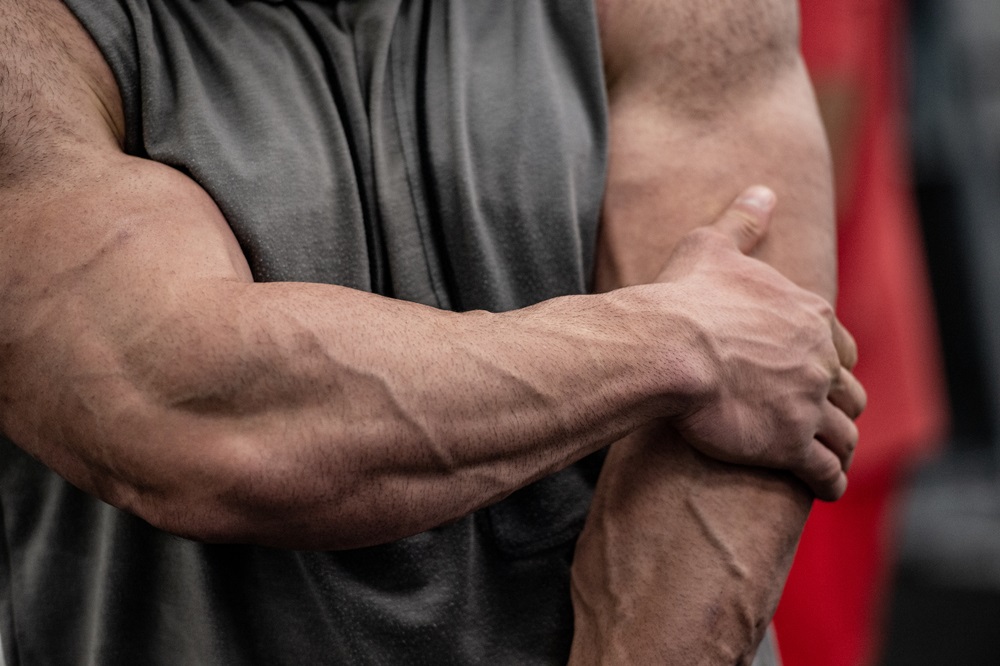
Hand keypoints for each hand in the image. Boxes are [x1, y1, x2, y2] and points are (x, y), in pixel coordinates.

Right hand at [652, 186, 865, 499]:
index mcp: (807, 314)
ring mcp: (808, 402)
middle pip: (847, 389)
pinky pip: (824, 469)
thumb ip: (743, 220)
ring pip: (843, 432)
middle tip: (831, 417)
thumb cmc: (685, 297)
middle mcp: (818, 359)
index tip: (827, 373)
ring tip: (835, 457)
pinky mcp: (791, 442)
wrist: (670, 347)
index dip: (834, 361)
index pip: (839, 344)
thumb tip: (763, 189)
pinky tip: (824, 487)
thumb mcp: (712, 245)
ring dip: (841, 445)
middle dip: (842, 404)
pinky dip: (829, 480)